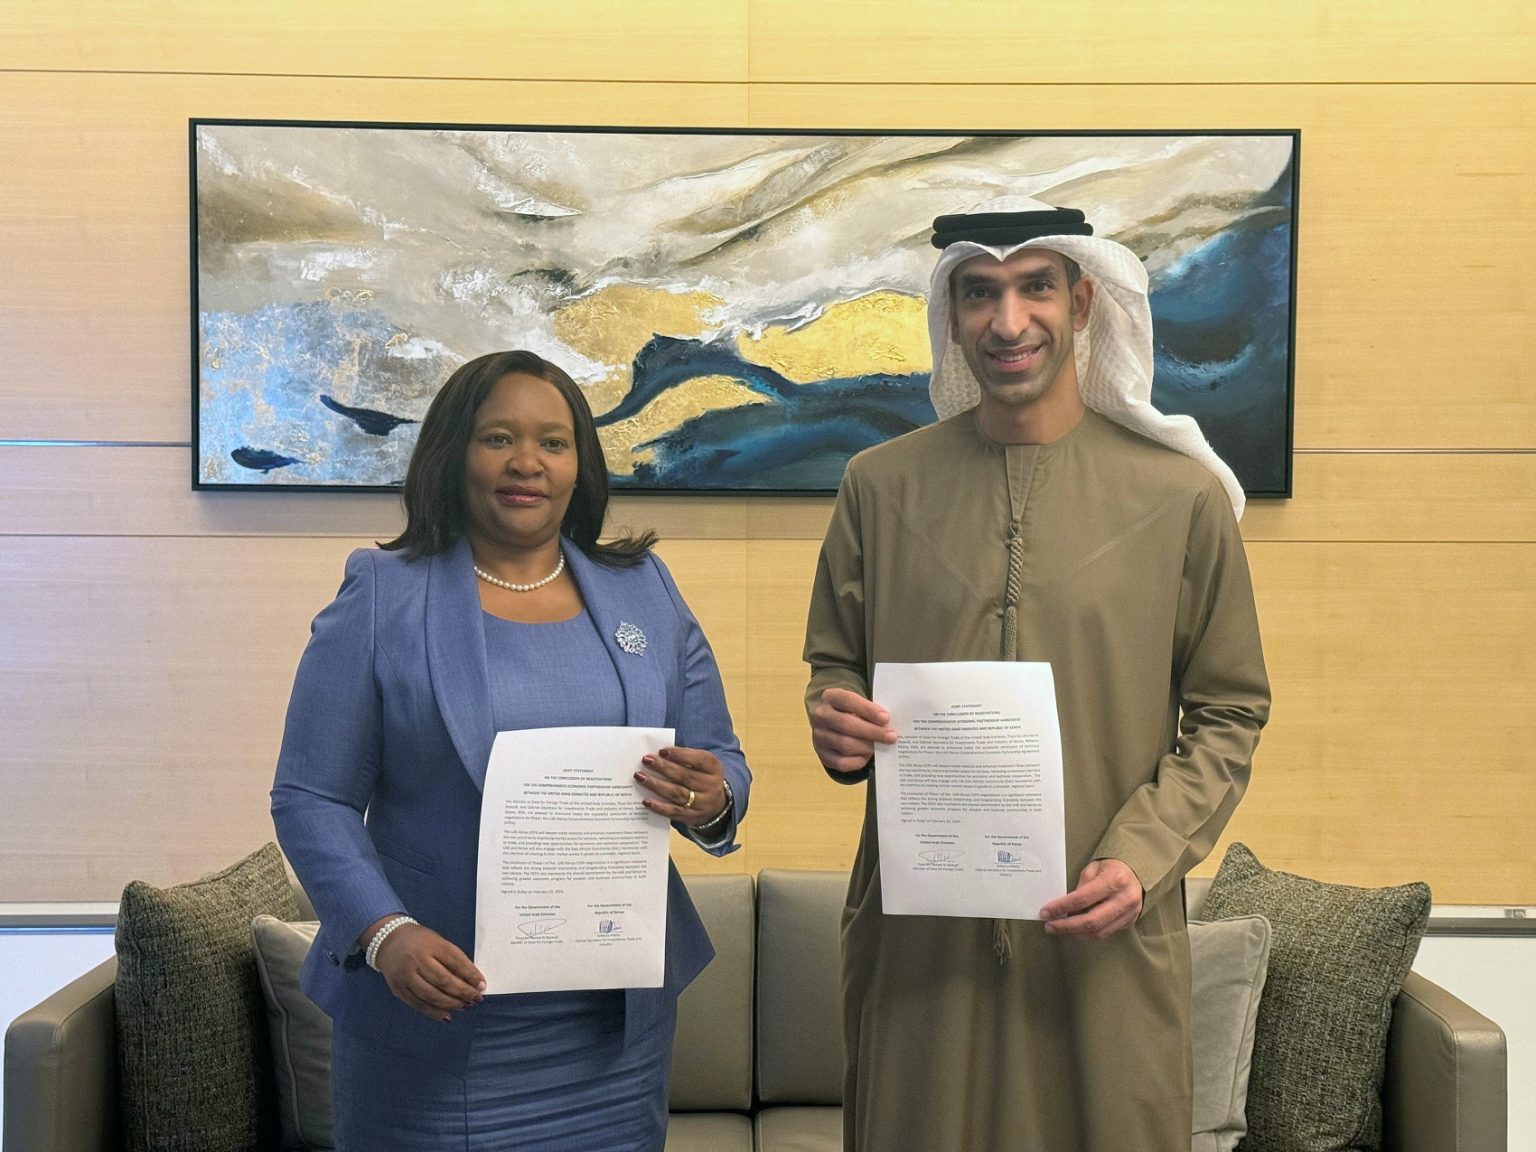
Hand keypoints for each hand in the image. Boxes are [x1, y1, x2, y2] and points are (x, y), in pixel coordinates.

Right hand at [368, 919, 485, 1021]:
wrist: (388, 941)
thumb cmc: (420, 941)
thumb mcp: (438, 942)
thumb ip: (454, 959)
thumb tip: (473, 980)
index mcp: (431, 945)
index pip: (455, 961)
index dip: (470, 975)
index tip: (482, 985)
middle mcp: (417, 960)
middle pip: (443, 980)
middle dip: (462, 992)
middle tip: (476, 999)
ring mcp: (406, 976)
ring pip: (431, 995)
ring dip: (450, 1004)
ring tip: (464, 1006)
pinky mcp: (398, 989)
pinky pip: (418, 1004)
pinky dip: (434, 1012)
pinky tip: (446, 1015)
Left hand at [635, 746, 727, 827]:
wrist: (715, 805)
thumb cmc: (702, 778)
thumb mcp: (701, 765)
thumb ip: (685, 757)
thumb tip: (659, 755)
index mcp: (714, 768)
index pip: (698, 760)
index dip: (680, 755)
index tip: (662, 751)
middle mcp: (711, 786)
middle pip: (685, 776)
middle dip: (663, 767)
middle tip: (646, 760)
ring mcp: (702, 804)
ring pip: (677, 793)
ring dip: (657, 785)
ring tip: (641, 777)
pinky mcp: (692, 817)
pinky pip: (674, 812)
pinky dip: (659, 807)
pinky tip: (646, 801)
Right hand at [811, 687, 897, 773]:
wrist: (833, 726)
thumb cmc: (853, 713)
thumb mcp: (858, 704)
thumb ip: (870, 711)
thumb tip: (888, 725)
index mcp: (830, 697)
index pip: (848, 701)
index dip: (868, 710)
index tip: (886, 718)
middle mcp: (821, 715)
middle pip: (847, 724)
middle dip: (872, 731)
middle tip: (891, 736)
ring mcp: (819, 736)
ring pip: (845, 744)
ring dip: (867, 747)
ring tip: (881, 746)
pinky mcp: (823, 754)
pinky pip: (841, 762)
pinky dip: (858, 760)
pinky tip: (867, 755)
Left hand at [1039, 859, 1143, 939]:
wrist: (1138, 873)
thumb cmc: (1111, 868)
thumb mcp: (1094, 868)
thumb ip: (1080, 886)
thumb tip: (1065, 907)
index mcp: (1114, 881)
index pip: (1083, 898)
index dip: (1062, 907)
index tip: (1045, 912)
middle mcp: (1124, 899)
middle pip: (1091, 921)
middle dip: (1067, 926)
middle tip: (1049, 926)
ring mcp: (1129, 913)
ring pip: (1099, 932)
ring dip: (1075, 934)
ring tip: (1059, 929)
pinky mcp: (1130, 922)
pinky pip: (1105, 933)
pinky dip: (1087, 934)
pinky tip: (1075, 930)